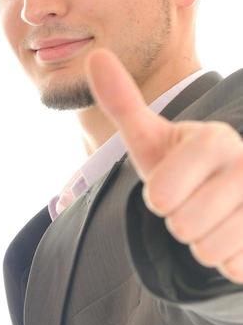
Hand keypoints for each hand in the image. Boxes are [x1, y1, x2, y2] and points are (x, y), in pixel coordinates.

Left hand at [85, 48, 242, 283]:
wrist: (229, 195)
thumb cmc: (181, 167)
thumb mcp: (150, 139)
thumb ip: (123, 103)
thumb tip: (96, 56)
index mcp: (216, 140)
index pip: (162, 195)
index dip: (158, 198)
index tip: (168, 185)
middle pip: (184, 227)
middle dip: (178, 224)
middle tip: (191, 205)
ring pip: (208, 251)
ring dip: (201, 245)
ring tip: (211, 220)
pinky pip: (233, 268)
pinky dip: (226, 261)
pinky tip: (232, 237)